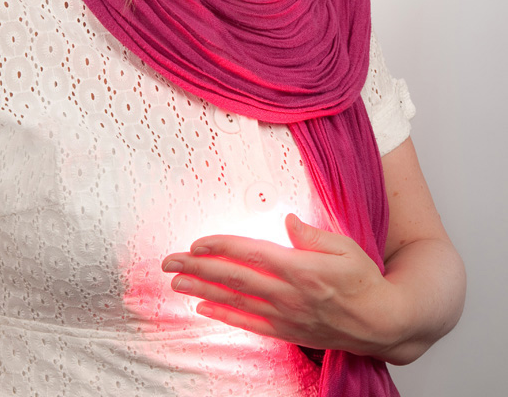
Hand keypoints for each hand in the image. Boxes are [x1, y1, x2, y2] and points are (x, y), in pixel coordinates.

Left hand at [161, 214, 400, 355]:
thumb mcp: (345, 246)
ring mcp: (285, 314)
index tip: (198, 241)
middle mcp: (288, 293)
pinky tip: (203, 306)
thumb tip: (287, 221)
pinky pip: (248, 323)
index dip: (222, 247)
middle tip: (170, 261)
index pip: (252, 254)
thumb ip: (312, 235)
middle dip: (199, 267)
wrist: (380, 321)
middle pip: (235, 277)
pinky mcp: (286, 330)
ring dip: (202, 289)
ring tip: (176, 281)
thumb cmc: (363, 280)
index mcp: (302, 268)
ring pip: (235, 300)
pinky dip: (223, 314)